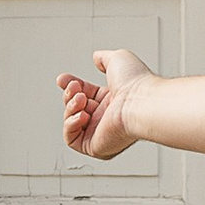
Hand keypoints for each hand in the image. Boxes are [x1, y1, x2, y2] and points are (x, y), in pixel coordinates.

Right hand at [60, 47, 149, 161]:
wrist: (141, 102)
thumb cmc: (136, 83)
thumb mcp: (118, 59)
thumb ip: (104, 58)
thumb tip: (96, 57)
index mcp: (113, 100)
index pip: (85, 94)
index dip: (71, 86)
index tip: (63, 79)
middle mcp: (107, 118)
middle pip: (75, 108)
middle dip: (69, 95)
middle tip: (75, 88)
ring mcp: (101, 133)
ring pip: (71, 123)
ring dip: (69, 108)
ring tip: (81, 99)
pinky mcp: (96, 146)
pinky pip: (72, 140)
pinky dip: (70, 126)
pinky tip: (82, 115)